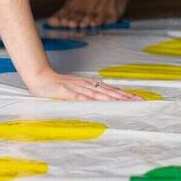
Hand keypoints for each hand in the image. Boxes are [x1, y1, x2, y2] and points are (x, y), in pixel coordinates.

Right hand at [23, 69, 140, 100]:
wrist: (39, 77)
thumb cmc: (56, 86)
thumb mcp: (75, 89)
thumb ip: (88, 94)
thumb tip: (102, 97)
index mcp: (89, 85)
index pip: (111, 90)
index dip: (125, 95)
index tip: (138, 99)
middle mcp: (87, 85)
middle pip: (110, 92)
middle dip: (125, 97)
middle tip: (141, 101)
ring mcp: (78, 88)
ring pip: (100, 94)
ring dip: (114, 99)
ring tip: (127, 103)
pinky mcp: (68, 93)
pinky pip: (82, 98)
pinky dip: (92, 101)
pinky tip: (101, 104)